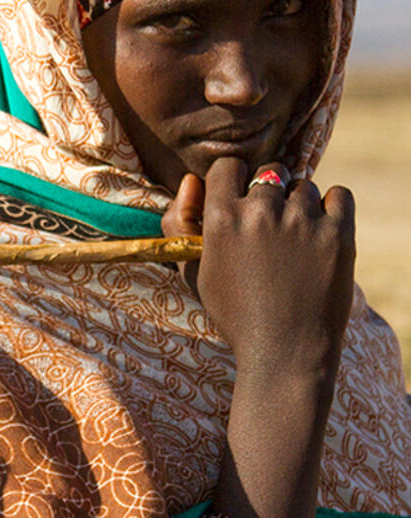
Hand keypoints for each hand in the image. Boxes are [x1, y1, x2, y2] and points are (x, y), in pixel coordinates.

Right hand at [166, 158, 354, 379]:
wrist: (284, 351)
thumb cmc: (234, 312)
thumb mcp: (192, 271)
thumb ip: (179, 222)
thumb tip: (192, 179)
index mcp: (220, 220)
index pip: (228, 167)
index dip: (234, 181)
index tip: (240, 202)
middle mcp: (260, 213)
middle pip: (270, 174)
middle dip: (270, 195)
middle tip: (270, 229)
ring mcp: (302, 221)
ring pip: (304, 187)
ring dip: (300, 206)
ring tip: (295, 242)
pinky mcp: (338, 232)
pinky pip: (338, 194)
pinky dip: (331, 208)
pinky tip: (320, 233)